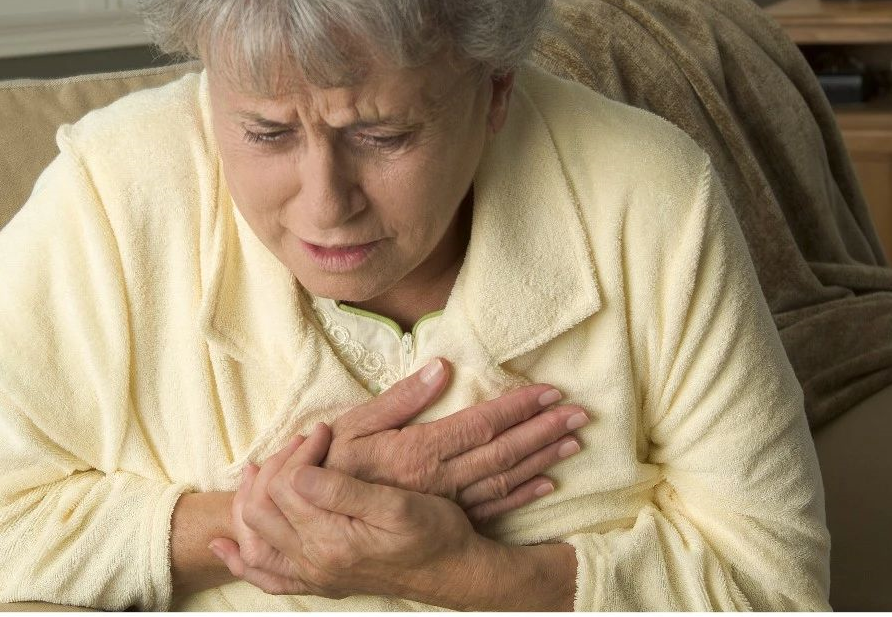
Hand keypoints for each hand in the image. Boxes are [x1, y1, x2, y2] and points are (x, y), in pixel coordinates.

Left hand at [217, 424, 496, 605]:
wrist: (454, 572)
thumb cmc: (434, 533)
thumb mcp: (397, 505)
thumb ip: (342, 490)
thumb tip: (298, 472)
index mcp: (331, 540)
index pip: (287, 485)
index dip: (300, 451)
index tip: (325, 432)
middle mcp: (314, 563)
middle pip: (262, 509)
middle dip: (274, 467)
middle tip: (302, 443)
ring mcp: (314, 575)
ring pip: (256, 538)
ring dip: (252, 501)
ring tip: (260, 470)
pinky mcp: (319, 581)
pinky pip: (266, 577)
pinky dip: (241, 560)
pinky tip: (226, 546)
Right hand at [324, 358, 588, 522]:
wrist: (310, 524)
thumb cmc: (326, 466)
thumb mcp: (351, 425)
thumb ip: (399, 399)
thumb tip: (441, 366)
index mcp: (420, 451)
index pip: (481, 424)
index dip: (519, 407)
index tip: (551, 392)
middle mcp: (440, 482)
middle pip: (503, 451)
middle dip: (544, 430)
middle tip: (581, 413)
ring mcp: (445, 507)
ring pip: (504, 480)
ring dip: (542, 459)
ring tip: (573, 441)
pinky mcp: (443, 524)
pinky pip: (492, 511)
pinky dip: (523, 497)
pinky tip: (547, 484)